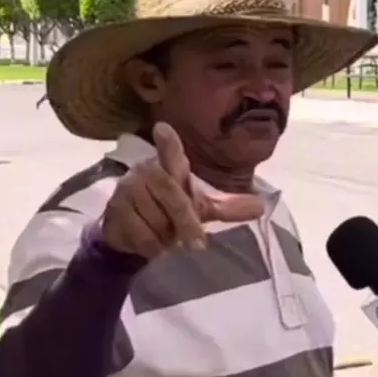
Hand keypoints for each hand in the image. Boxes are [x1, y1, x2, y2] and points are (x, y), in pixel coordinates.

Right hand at [102, 121, 263, 258]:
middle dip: (186, 221)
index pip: (171, 152)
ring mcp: (129, 189)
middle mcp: (148, 172)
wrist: (130, 234)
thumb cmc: (169, 213)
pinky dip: (152, 246)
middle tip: (198, 246)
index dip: (168, 142)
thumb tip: (262, 206)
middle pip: (172, 195)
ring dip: (167, 237)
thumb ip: (228, 207)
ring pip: (156, 217)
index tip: (162, 128)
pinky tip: (153, 248)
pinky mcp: (116, 209)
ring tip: (168, 243)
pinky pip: (141, 232)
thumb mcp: (200, 209)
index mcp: (171, 168)